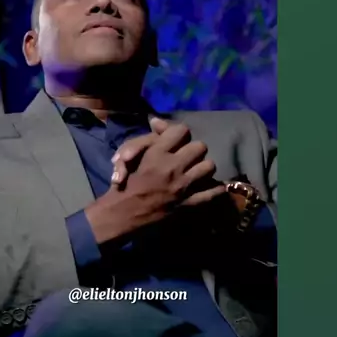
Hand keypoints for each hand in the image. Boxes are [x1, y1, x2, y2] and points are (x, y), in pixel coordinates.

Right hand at [85, 122, 225, 244]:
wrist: (122, 215)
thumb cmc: (124, 184)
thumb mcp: (128, 155)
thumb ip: (145, 137)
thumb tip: (157, 121)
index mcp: (157, 153)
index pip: (182, 130)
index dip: (180, 134)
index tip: (176, 141)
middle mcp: (174, 166)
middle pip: (200, 146)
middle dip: (193, 151)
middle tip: (186, 158)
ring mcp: (184, 186)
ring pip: (209, 166)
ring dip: (203, 168)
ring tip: (196, 172)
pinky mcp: (190, 203)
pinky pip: (213, 192)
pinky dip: (214, 189)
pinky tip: (209, 187)